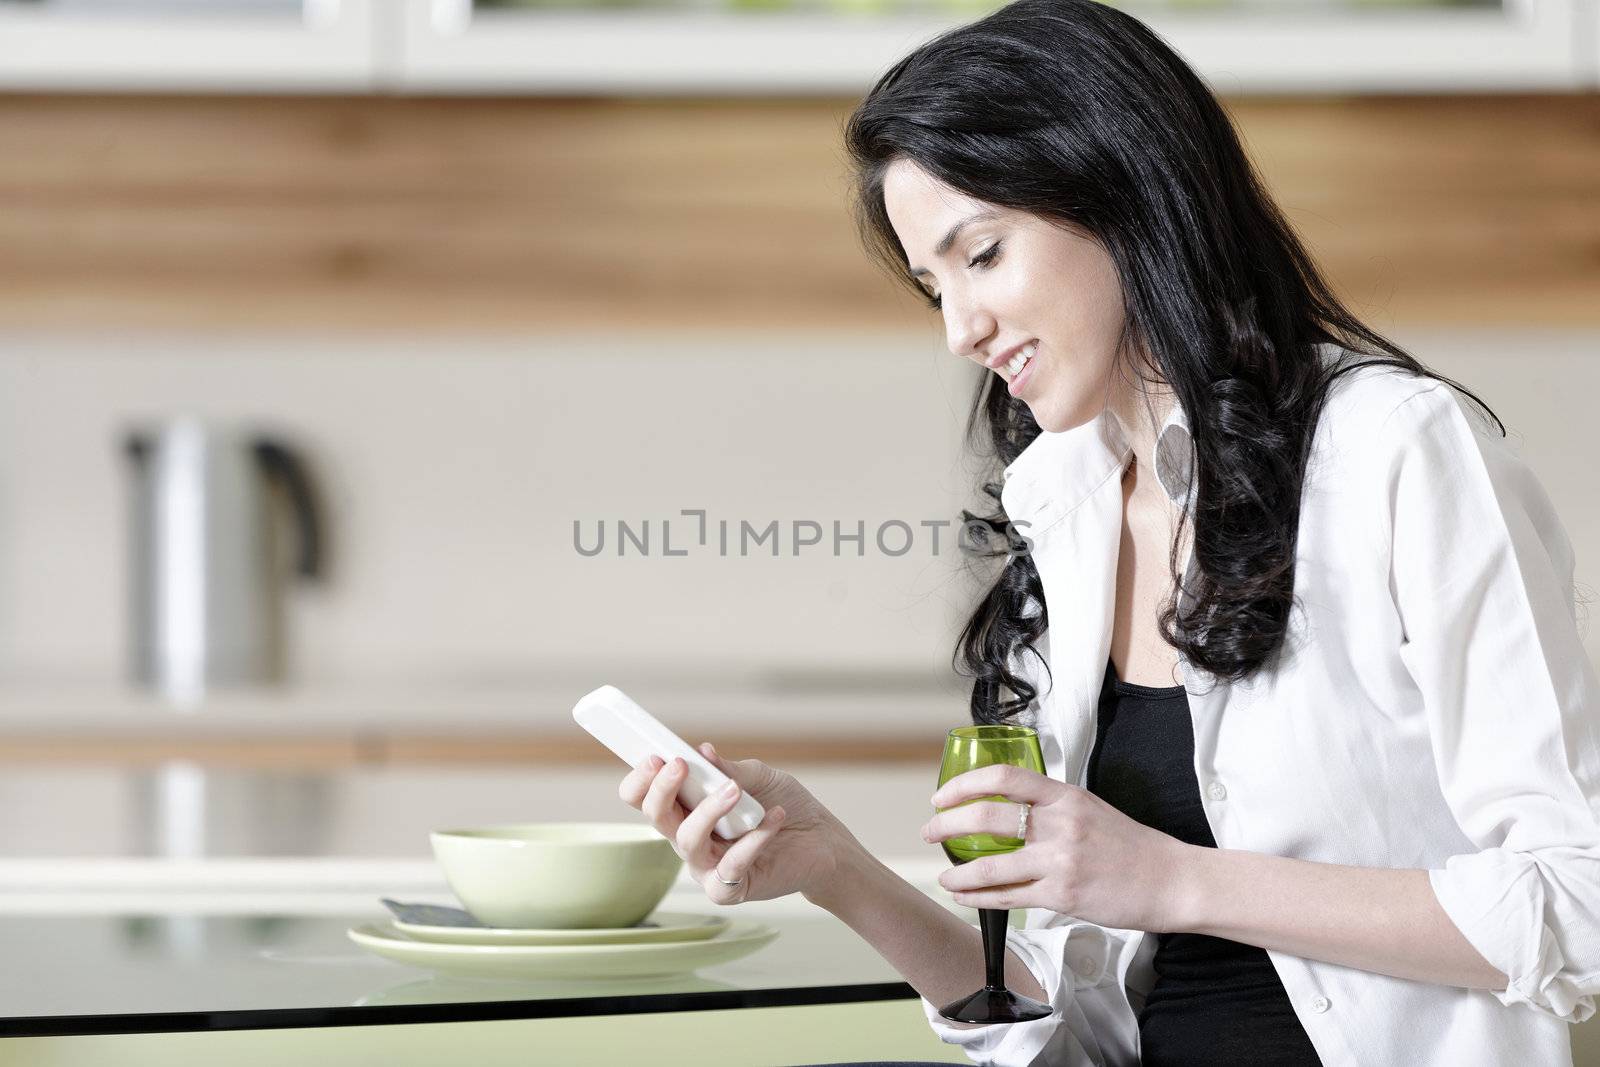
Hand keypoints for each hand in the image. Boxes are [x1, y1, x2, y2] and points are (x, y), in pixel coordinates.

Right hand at [617, 743, 848, 906]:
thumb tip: (704, 752)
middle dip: (661, 789)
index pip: (645, 798)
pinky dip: (752, 840)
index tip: (654, 756)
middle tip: (679, 765)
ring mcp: (708, 866)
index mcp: (687, 808)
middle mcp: (690, 838)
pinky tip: (772, 818)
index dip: (642, 779)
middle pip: (657, 817)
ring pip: (687, 841)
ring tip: (735, 790)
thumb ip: (730, 769)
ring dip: (708, 811)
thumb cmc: (784, 805)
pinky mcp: (732, 888)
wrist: (822, 841)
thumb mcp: (759, 778)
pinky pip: (731, 866)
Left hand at [922, 764, 1196, 931]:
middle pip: (987, 817)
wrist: (1171, 881)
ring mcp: (1061, 861)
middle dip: (947, 825)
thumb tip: (1008, 807)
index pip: (1004, 777)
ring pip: (991, 866)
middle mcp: (1060, 824)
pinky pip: (1009, 898)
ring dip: (958, 872)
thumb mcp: (1090, 808)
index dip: (964, 785)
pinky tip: (965, 897)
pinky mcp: (1063, 896)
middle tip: (929, 831)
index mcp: (1065, 796)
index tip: (942, 796)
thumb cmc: (1130, 846)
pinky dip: (979, 898)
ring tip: (944, 875)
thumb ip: (1051, 806)